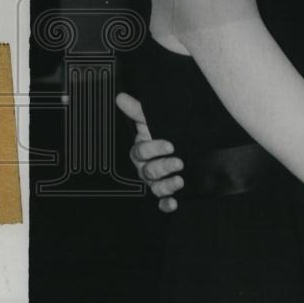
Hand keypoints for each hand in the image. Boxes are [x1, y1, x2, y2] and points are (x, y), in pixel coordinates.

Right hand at [115, 92, 183, 211]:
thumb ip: (137, 110)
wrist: (183, 145)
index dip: (154, 148)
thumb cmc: (162, 132)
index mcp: (141, 151)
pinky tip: (174, 203)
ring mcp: (156, 182)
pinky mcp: (166, 193)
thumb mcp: (151, 121)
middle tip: (178, 162)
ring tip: (179, 180)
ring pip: (156, 187)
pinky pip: (162, 203)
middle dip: (163, 167)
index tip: (170, 145)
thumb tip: (121, 97)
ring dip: (167, 186)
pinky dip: (167, 205)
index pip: (142, 151)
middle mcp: (146, 168)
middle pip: (149, 170)